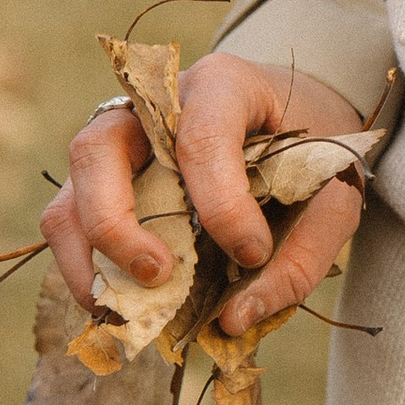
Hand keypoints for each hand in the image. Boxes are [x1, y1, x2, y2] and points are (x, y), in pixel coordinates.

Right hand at [44, 53, 371, 339]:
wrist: (299, 117)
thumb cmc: (313, 151)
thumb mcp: (334, 194)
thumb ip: (302, 253)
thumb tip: (234, 319)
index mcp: (222, 85)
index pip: (202, 138)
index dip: (222, 203)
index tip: (252, 253)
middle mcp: (153, 106)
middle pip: (98, 151)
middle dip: (116, 224)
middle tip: (160, 275)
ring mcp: (119, 144)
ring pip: (70, 193)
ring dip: (86, 258)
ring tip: (122, 310)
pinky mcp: (103, 182)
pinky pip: (70, 224)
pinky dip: (86, 269)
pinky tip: (117, 305)